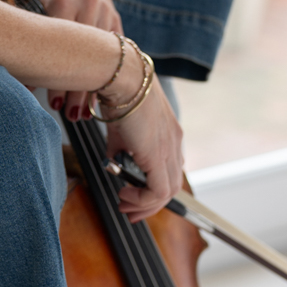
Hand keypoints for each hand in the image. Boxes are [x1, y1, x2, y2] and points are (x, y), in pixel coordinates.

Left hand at [32, 0, 121, 120]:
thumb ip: (25, 31)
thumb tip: (13, 72)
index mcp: (62, 0)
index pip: (60, 47)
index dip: (56, 77)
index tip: (50, 102)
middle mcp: (87, 5)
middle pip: (84, 57)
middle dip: (78, 89)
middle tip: (69, 116)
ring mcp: (105, 10)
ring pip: (101, 57)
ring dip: (92, 86)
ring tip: (81, 113)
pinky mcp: (115, 15)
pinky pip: (112, 50)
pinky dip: (105, 72)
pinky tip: (100, 93)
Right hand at [106, 81, 183, 221]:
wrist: (121, 77)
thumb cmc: (118, 91)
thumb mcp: (119, 126)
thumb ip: (119, 147)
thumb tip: (112, 162)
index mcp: (169, 132)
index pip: (169, 168)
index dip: (153, 186)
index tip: (134, 194)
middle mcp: (174, 142)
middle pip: (172, 184)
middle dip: (150, 203)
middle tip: (131, 210)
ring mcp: (169, 149)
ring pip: (168, 192)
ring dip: (146, 205)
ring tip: (125, 204)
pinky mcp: (158, 155)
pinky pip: (158, 191)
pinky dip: (142, 200)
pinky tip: (125, 194)